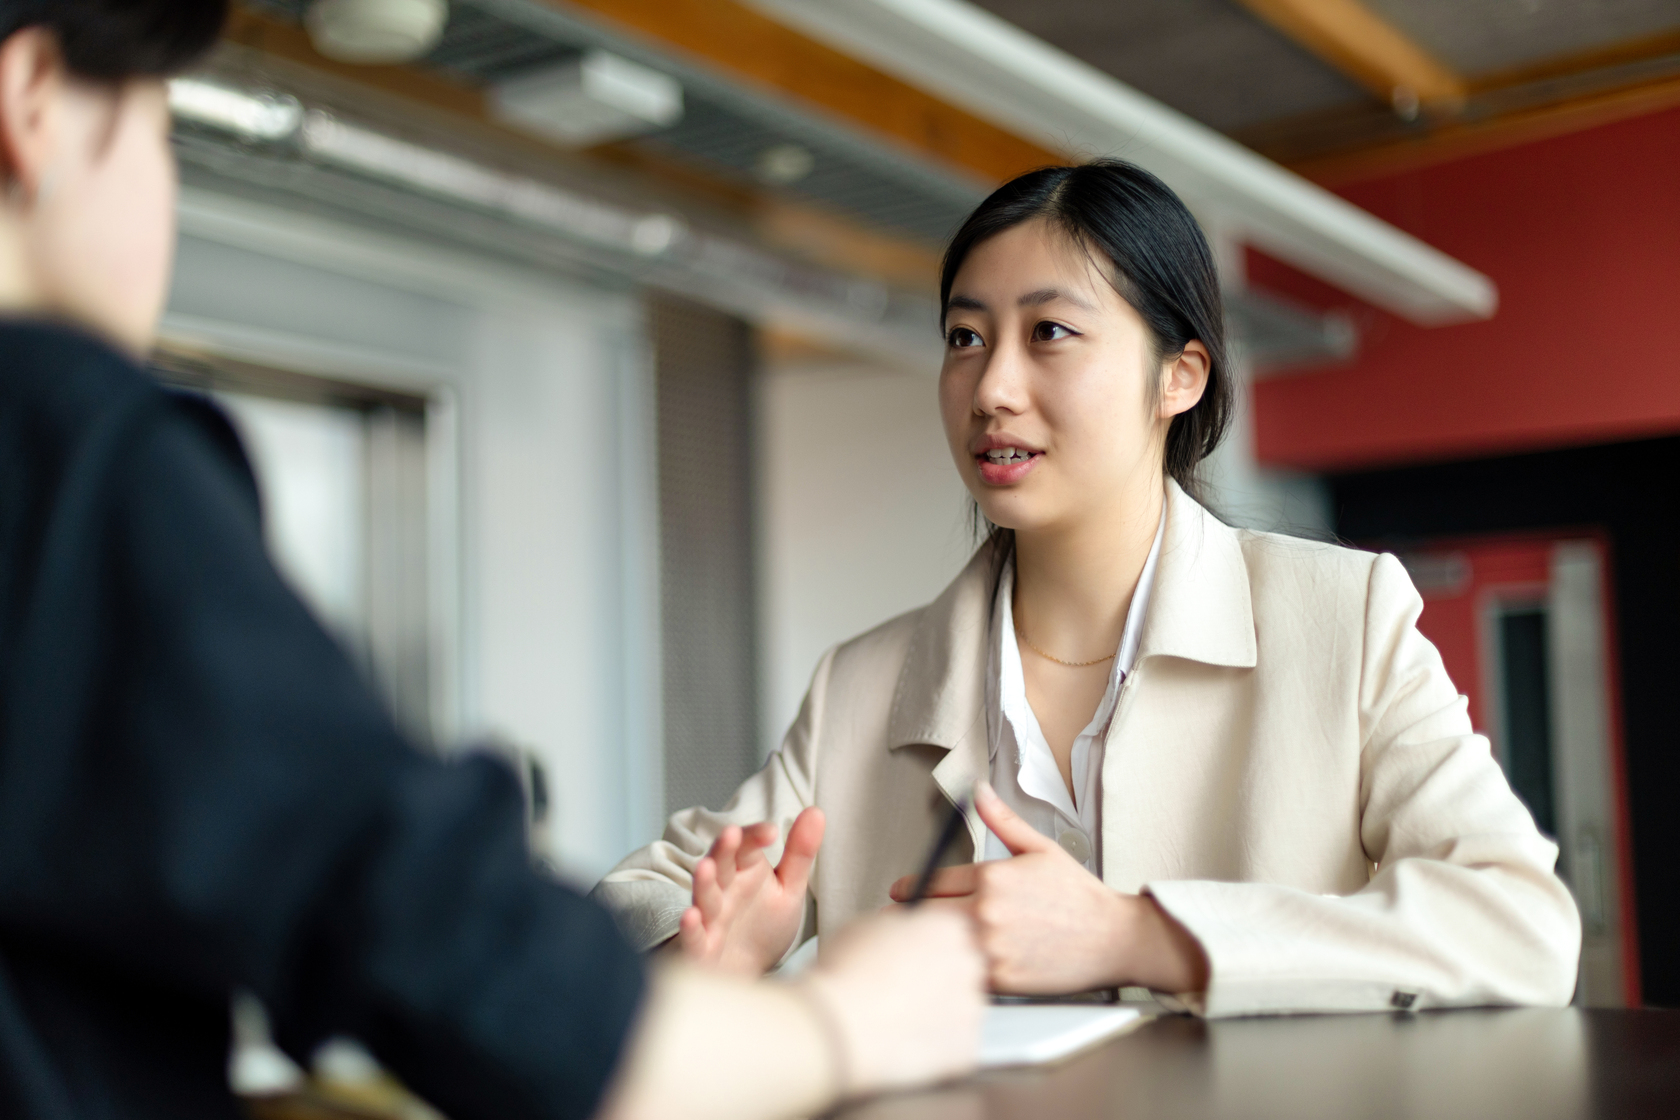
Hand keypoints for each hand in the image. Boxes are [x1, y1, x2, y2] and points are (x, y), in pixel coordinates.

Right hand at [678, 807, 824, 975]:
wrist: (748, 973)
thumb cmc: (763, 925)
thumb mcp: (788, 888)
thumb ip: (800, 852)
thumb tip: (816, 811)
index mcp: (744, 871)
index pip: (745, 845)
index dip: (754, 836)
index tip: (772, 831)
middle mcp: (724, 891)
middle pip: (720, 864)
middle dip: (723, 849)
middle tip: (731, 834)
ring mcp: (711, 920)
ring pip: (704, 897)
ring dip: (704, 883)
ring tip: (706, 868)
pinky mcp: (702, 951)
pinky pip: (694, 938)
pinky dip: (690, 928)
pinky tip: (690, 916)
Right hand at [797, 908, 983, 1096]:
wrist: (840, 1025)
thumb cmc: (846, 973)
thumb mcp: (868, 925)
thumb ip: (901, 926)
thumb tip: (902, 934)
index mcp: (947, 928)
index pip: (956, 933)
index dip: (932, 946)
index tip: (917, 957)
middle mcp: (967, 964)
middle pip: (965, 968)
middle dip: (943, 978)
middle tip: (909, 989)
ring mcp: (970, 1007)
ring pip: (963, 1008)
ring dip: (942, 1012)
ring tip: (902, 1019)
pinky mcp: (965, 1047)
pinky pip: (958, 1045)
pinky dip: (939, 1046)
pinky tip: (909, 1041)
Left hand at [888, 781, 1208, 995]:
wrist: (1113, 939)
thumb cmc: (1079, 896)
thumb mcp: (1040, 848)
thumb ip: (1002, 821)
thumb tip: (978, 791)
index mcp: (992, 877)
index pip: (933, 880)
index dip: (910, 886)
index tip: (898, 891)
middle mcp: (987, 912)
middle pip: (926, 915)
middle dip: (906, 916)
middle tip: (893, 920)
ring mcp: (992, 948)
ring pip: (937, 947)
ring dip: (924, 945)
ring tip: (912, 947)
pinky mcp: (1000, 979)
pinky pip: (961, 975)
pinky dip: (951, 971)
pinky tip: (944, 969)